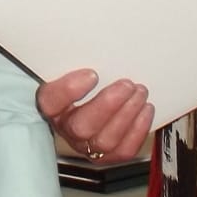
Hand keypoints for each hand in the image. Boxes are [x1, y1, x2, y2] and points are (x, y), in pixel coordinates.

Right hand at [35, 68, 152, 160]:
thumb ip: (80, 59)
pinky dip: (138, 130)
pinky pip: (123, 150)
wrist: (90, 104)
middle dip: (108, 105)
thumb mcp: (75, 68)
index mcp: (52, 105)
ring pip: (105, 141)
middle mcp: (66, 128)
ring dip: (127, 115)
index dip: (68, 90)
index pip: (50, 102)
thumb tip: (102, 41)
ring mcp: (87, 145)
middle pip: (81, 127)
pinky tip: (146, 109)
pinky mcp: (107, 155)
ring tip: (140, 93)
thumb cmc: (83, 83)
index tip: (91, 74)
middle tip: (126, 84)